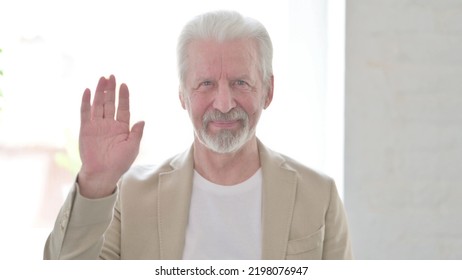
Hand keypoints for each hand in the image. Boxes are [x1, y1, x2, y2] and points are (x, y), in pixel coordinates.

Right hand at [77, 75, 144, 197]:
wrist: (103, 173)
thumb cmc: (120, 163)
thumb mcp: (132, 147)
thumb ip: (136, 133)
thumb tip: (142, 120)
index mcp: (122, 128)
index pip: (123, 108)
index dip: (124, 97)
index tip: (124, 85)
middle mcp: (109, 124)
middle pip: (110, 103)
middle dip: (111, 90)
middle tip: (111, 76)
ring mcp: (97, 126)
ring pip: (98, 105)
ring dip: (100, 92)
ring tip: (102, 79)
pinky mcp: (86, 129)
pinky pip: (85, 113)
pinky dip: (86, 102)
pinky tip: (88, 91)